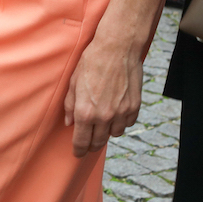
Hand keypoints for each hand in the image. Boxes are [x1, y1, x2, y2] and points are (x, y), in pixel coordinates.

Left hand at [63, 31, 143, 153]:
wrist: (117, 48)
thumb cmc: (92, 62)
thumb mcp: (73, 83)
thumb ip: (70, 105)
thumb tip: (69, 122)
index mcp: (85, 112)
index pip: (81, 142)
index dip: (78, 151)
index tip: (77, 153)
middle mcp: (104, 116)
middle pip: (98, 142)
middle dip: (92, 145)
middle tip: (89, 143)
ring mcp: (121, 113)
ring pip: (114, 134)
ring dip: (107, 132)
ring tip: (103, 123)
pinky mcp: (134, 106)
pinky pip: (128, 123)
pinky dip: (122, 122)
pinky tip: (117, 113)